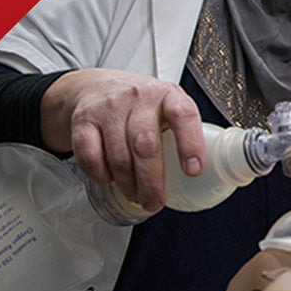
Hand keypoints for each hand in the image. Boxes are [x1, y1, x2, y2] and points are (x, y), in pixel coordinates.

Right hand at [40, 68, 204, 210]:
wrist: (95, 87)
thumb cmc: (142, 107)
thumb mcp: (168, 108)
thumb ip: (184, 133)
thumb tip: (207, 175)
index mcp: (169, 95)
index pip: (183, 116)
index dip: (190, 145)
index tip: (193, 172)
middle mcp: (139, 97)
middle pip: (146, 146)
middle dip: (152, 182)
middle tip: (155, 203)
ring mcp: (109, 107)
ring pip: (119, 155)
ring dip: (128, 184)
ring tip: (136, 196)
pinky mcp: (83, 120)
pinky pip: (89, 156)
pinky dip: (100, 175)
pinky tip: (109, 180)